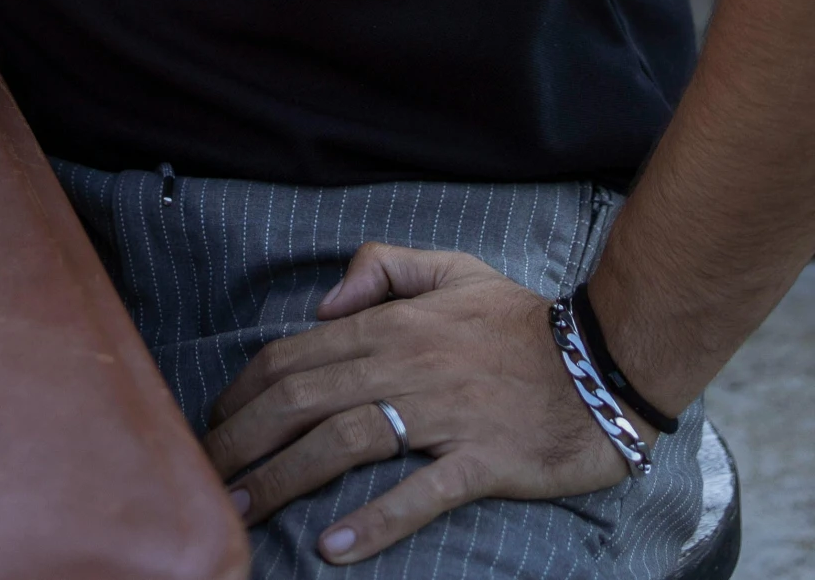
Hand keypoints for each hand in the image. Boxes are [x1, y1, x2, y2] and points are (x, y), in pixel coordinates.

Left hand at [203, 245, 639, 564]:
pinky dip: (374, 520)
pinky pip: (418, 493)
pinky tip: (335, 547)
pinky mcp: (480, 461)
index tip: (215, 423)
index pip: (295, 355)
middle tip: (208, 478)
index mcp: (390, 326)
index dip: (245, 391)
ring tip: (245, 513)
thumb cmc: (522, 320)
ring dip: (286, 479)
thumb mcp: (451, 269)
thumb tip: (325, 302)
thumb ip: (383, 268)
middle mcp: (404, 366)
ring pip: (343, 442)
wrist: (606, 359)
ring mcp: (441, 415)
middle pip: (302, 400)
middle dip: (245, 440)